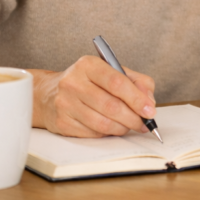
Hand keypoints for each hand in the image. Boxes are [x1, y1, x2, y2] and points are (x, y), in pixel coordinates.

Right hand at [31, 57, 156, 137]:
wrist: (50, 93)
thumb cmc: (89, 82)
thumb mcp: (113, 72)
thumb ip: (137, 82)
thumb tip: (149, 102)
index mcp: (88, 65)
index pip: (117, 82)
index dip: (136, 99)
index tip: (150, 110)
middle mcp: (73, 82)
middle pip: (111, 106)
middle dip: (133, 118)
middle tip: (144, 124)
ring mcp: (65, 103)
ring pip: (102, 123)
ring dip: (122, 128)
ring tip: (129, 125)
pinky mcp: (62, 122)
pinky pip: (92, 134)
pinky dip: (107, 133)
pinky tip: (111, 127)